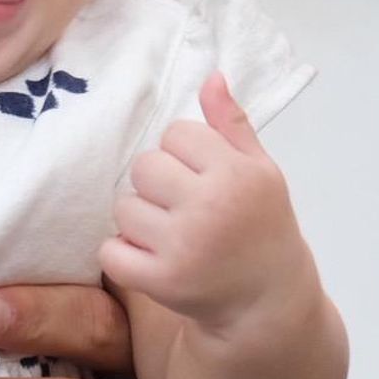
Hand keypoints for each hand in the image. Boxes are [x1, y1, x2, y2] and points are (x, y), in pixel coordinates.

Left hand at [100, 75, 308, 333]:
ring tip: (169, 235)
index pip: (176, 134)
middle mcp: (211, 205)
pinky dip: (121, 255)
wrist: (267, 303)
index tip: (201, 179)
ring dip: (139, 220)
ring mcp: (184, 245)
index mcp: (237, 173)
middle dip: (157, 185)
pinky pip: (111, 251)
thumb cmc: (263, 228)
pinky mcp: (162, 281)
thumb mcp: (261, 172)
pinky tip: (149, 258)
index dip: (183, 155)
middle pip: (144, 167)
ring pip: (124, 207)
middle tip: (181, 209)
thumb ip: (232, 126)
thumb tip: (212, 76)